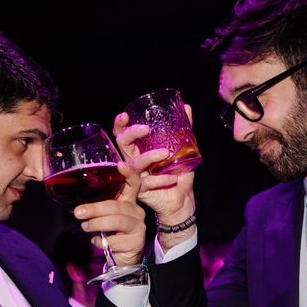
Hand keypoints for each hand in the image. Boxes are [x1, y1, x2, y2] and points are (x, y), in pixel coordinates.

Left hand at [73, 161, 145, 265]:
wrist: (123, 258)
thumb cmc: (112, 233)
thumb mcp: (106, 217)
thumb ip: (99, 207)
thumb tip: (78, 204)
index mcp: (129, 201)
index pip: (133, 183)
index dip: (128, 173)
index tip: (120, 165)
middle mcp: (137, 211)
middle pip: (116, 206)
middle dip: (94, 209)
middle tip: (79, 213)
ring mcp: (138, 227)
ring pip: (115, 221)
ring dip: (96, 224)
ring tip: (85, 226)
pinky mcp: (136, 242)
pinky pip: (113, 240)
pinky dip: (100, 241)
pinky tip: (98, 241)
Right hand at [113, 108, 195, 225]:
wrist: (183, 198)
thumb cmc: (179, 172)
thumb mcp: (183, 148)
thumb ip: (184, 129)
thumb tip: (186, 107)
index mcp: (139, 149)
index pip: (123, 134)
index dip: (120, 125)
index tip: (125, 115)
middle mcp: (134, 161)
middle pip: (121, 145)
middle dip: (130, 134)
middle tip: (145, 129)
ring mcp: (135, 177)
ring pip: (133, 164)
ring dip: (149, 156)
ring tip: (166, 153)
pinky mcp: (141, 191)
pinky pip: (147, 183)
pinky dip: (161, 179)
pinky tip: (173, 178)